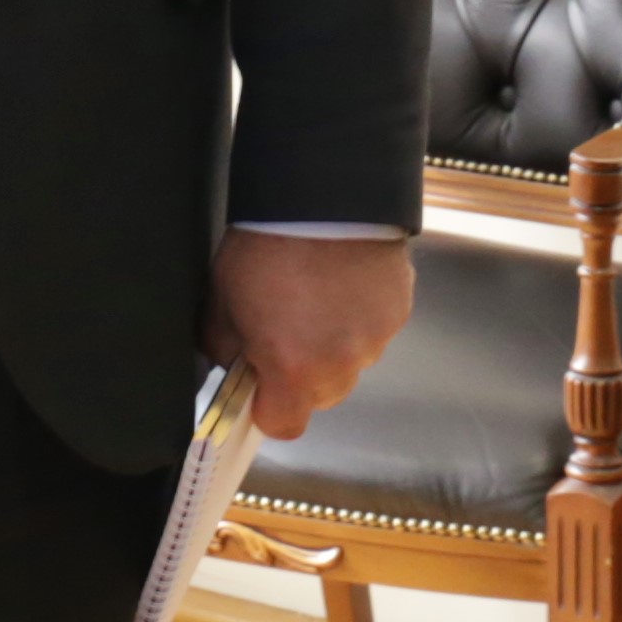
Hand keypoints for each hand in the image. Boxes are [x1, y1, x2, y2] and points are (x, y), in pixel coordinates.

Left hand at [202, 230, 416, 440]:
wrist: (321, 196)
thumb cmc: (267, 246)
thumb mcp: (223, 297)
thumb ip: (223, 343)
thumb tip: (230, 361)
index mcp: (294, 369)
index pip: (283, 424)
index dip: (268, 408)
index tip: (259, 383)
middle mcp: (341, 364)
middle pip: (320, 395)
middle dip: (302, 373)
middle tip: (286, 329)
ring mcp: (376, 339)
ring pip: (351, 362)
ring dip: (334, 344)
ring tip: (317, 297)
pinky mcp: (399, 311)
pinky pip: (374, 330)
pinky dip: (358, 316)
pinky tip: (342, 282)